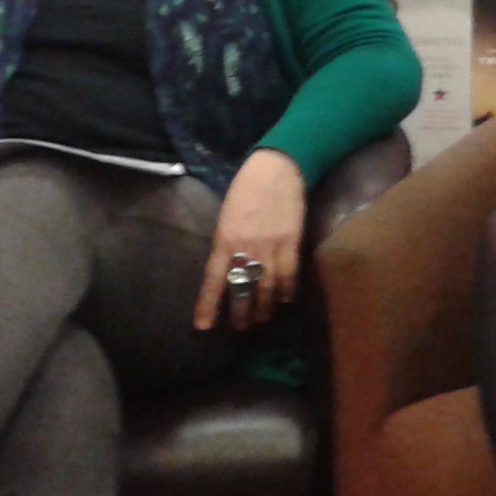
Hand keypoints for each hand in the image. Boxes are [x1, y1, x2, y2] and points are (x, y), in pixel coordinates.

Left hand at [196, 148, 304, 331]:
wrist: (277, 169)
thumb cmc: (246, 188)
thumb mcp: (227, 216)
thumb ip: (226, 243)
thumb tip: (229, 268)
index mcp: (224, 239)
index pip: (213, 279)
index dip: (208, 305)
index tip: (203, 326)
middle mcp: (245, 247)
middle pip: (242, 289)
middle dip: (240, 312)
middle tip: (240, 327)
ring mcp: (270, 246)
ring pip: (266, 287)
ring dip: (264, 307)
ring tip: (262, 319)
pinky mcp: (291, 243)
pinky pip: (288, 274)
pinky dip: (287, 290)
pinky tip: (285, 300)